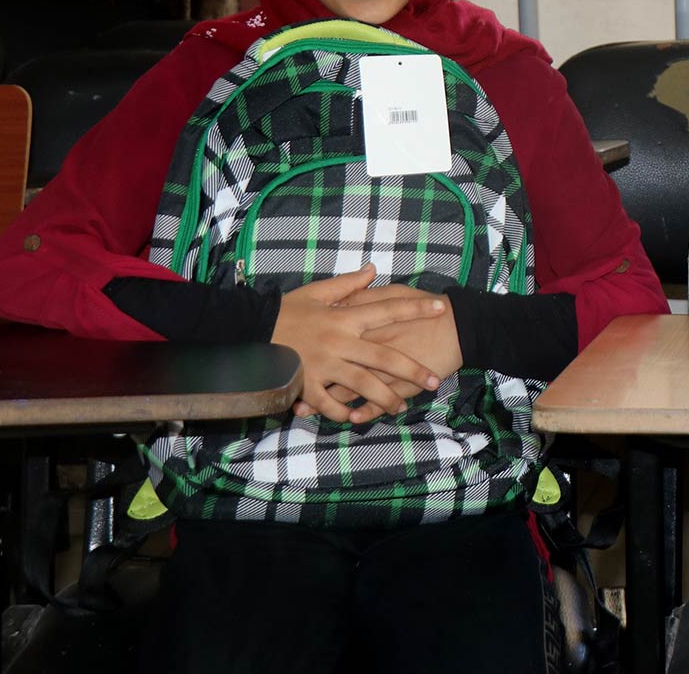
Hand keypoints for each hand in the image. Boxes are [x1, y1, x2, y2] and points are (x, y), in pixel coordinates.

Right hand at [273, 265, 445, 423]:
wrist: (247, 331)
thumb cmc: (284, 311)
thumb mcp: (315, 292)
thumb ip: (347, 284)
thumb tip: (372, 269)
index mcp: (343, 317)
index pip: (387, 309)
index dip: (415, 309)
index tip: (441, 309)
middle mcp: (338, 342)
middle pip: (383, 357)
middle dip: (411, 370)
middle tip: (433, 380)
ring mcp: (323, 365)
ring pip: (362, 384)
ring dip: (384, 398)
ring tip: (401, 407)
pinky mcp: (306, 384)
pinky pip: (329, 403)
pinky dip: (343, 412)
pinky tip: (357, 418)